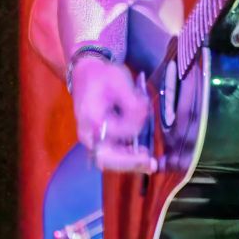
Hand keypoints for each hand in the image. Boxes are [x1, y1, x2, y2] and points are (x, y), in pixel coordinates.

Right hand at [70, 55, 155, 172]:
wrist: (86, 74)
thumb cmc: (102, 76)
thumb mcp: (119, 82)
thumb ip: (132, 102)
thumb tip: (144, 116)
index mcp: (92, 119)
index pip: (115, 134)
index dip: (134, 128)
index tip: (145, 114)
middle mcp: (89, 134)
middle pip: (107, 158)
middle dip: (130, 163)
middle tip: (151, 164)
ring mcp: (93, 138)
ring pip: (110, 160)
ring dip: (130, 162)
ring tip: (151, 163)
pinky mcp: (99, 138)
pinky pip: (111, 153)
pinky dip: (126, 156)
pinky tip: (141, 154)